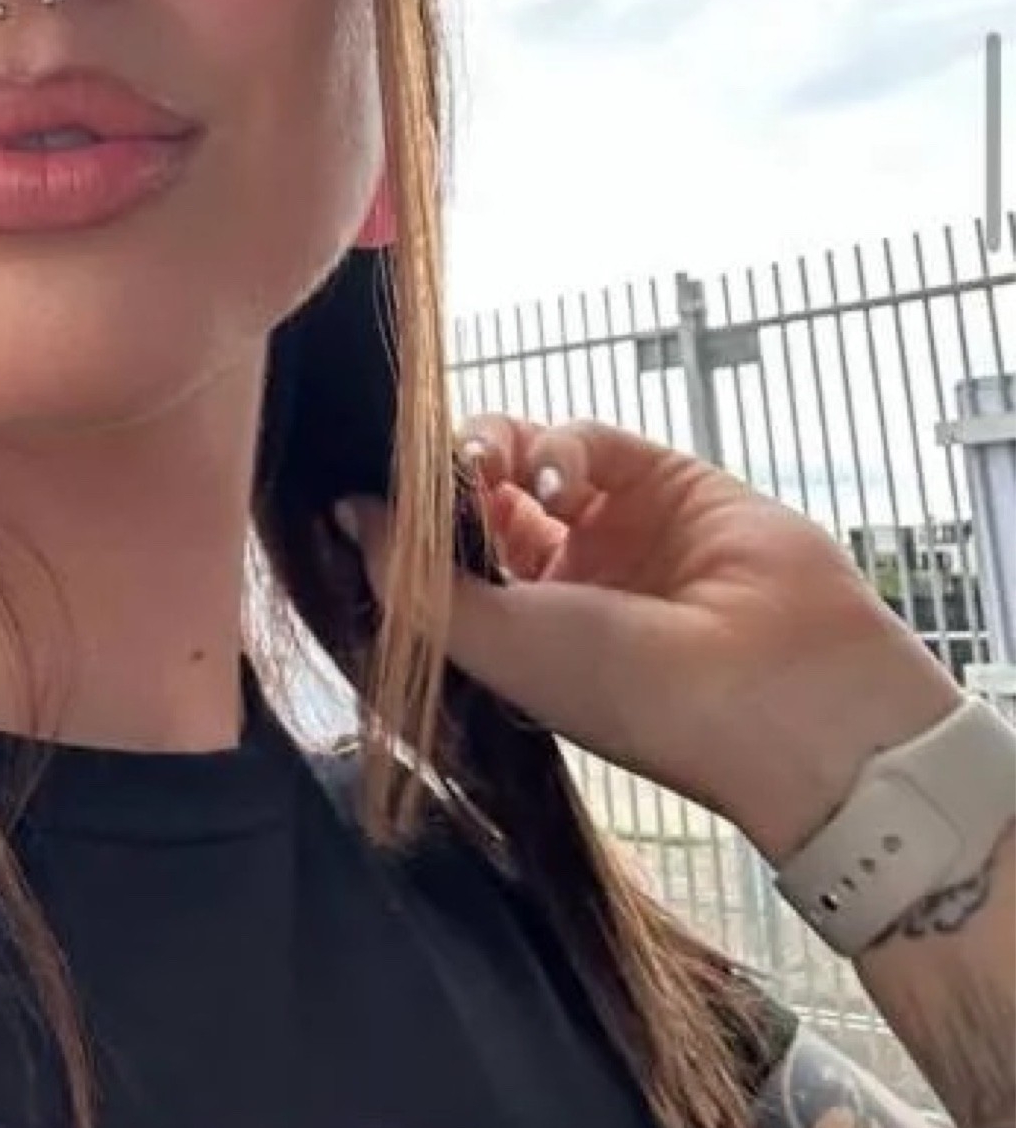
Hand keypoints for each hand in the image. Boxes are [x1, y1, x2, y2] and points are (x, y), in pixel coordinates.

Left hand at [343, 416, 962, 859]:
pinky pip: (585, 435)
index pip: (439, 552)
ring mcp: (611, 523)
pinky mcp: (660, 477)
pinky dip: (560, 441)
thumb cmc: (632, 691)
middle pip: (473, 492)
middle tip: (435, 474)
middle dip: (443, 475)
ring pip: (522, 451)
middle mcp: (559, 574)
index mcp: (516, 628)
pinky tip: (559, 477)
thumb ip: (414, 582)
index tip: (369, 492)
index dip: (406, 519)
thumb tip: (345, 515)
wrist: (781, 691)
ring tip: (487, 466)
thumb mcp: (498, 647)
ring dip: (490, 447)